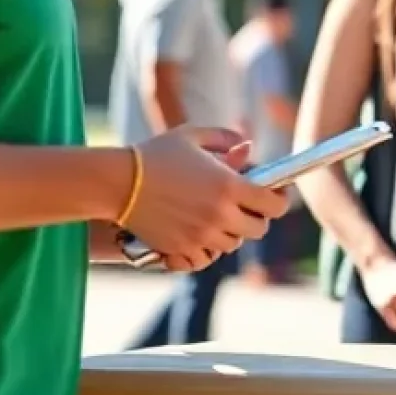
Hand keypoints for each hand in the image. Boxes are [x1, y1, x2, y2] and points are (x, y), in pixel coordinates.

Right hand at [125, 126, 289, 272]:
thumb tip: (247, 147)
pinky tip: (199, 233)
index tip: (273, 194)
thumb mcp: (193, 136)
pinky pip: (206, 258)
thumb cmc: (155, 155)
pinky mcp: (180, 249)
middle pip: (258, 229)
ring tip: (218, 216)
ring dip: (231, 232)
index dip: (278, 200)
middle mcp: (219, 215)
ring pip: (232, 244)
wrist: (117, 182)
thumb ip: (225, 138)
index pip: (274, 205)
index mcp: (229, 186)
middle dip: (256, 218)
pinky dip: (207, 249)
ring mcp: (200, 236)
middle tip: (245, 206)